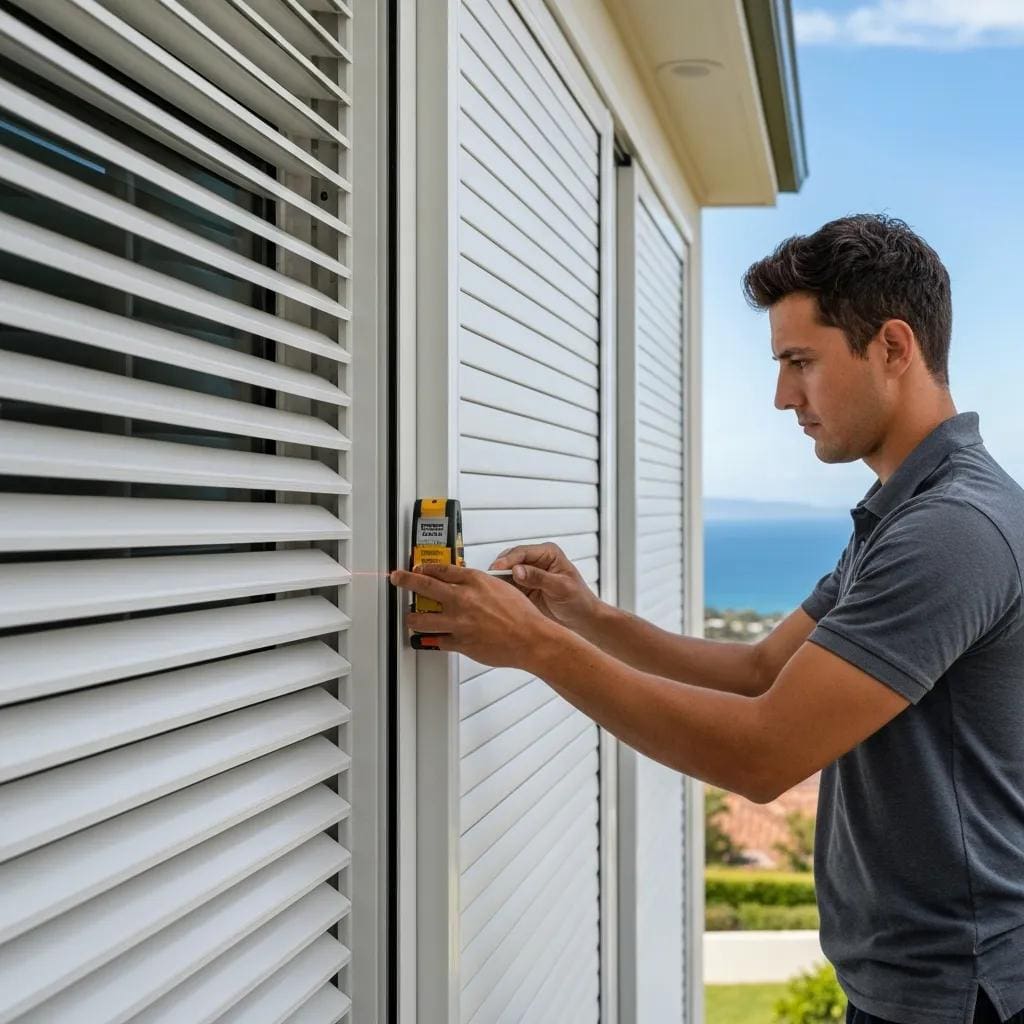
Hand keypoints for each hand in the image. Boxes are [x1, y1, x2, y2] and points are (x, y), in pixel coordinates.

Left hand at [390, 563, 560, 667]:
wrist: (530, 637)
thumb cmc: (522, 614)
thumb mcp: (501, 586)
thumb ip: (480, 585)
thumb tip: (466, 585)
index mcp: (474, 581)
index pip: (442, 570)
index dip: (425, 568)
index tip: (418, 568)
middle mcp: (462, 599)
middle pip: (424, 586)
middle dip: (405, 581)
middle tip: (397, 579)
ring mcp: (458, 622)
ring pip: (421, 619)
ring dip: (412, 619)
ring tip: (410, 618)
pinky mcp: (459, 642)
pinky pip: (436, 641)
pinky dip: (430, 641)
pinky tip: (426, 640)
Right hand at [489, 543, 600, 633]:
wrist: (582, 619)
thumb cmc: (578, 601)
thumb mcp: (561, 587)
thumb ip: (539, 578)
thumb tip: (517, 570)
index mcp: (548, 553)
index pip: (522, 552)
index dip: (508, 560)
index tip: (496, 569)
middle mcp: (536, 560)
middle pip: (510, 560)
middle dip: (499, 569)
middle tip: (488, 580)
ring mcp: (528, 573)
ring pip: (506, 572)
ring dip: (497, 580)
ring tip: (488, 588)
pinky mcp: (523, 587)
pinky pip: (507, 586)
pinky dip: (500, 590)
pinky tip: (494, 596)